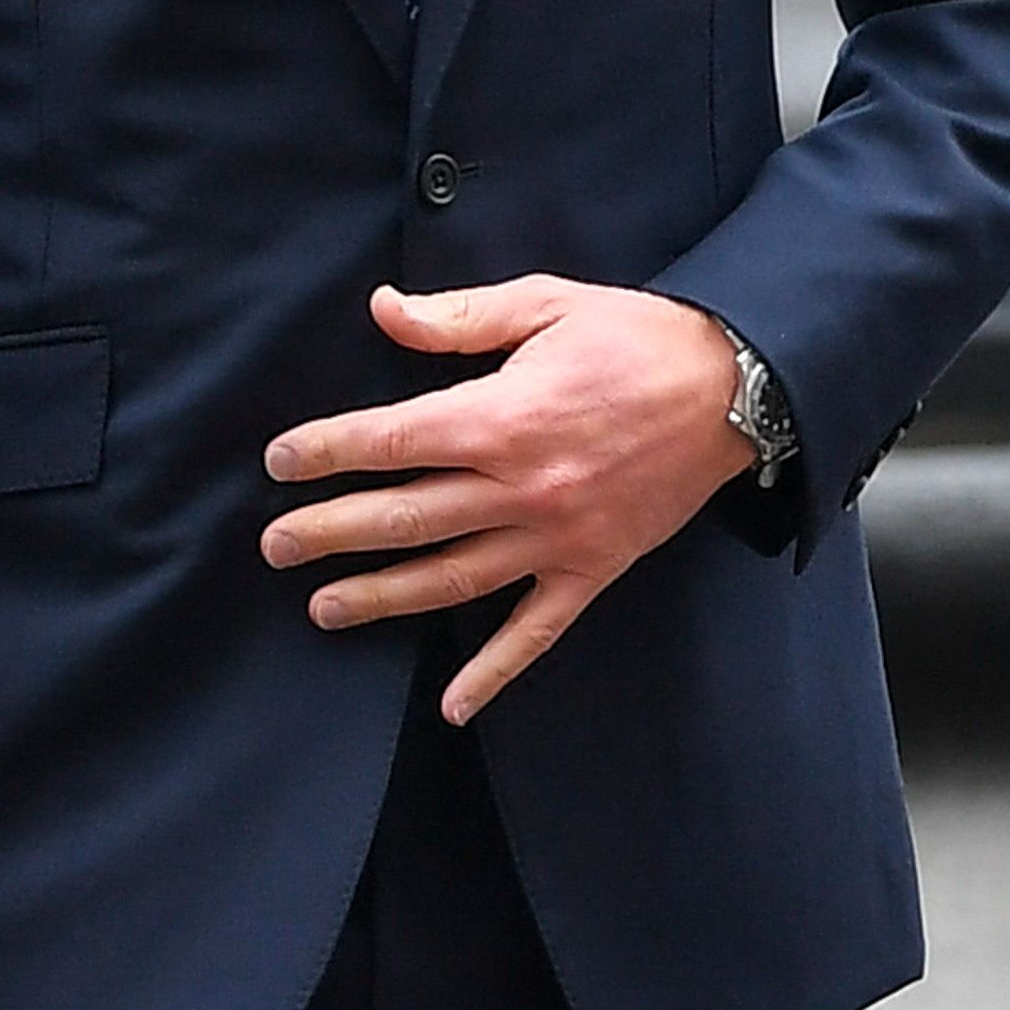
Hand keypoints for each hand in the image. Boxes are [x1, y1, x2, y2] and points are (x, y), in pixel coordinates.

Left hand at [261, 277, 754, 724]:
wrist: (735, 386)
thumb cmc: (636, 337)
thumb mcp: (546, 303)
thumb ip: (459, 318)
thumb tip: (382, 310)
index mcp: (503, 416)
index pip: (390, 442)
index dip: (327, 452)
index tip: (280, 461)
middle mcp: (522, 487)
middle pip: (405, 517)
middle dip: (329, 533)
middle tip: (273, 547)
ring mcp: (557, 537)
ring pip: (451, 578)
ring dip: (381, 596)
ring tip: (323, 608)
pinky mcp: (593, 569)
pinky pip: (535, 631)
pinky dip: (492, 672)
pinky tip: (451, 706)